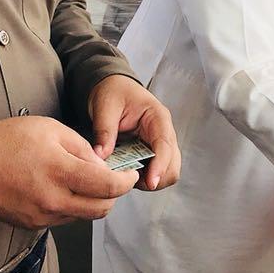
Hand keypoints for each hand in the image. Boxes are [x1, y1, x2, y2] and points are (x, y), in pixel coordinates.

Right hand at [0, 116, 137, 228]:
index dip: (125, 182)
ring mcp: (43, 216)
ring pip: (83, 216)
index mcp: (60, 172)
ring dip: (92, 202)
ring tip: (84, 182)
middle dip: (113, 196)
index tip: (130, 174)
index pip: (107, 187)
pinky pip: (63, 219)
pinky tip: (62, 189)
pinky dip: (71, 206)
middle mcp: (54, 200)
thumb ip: (82, 147)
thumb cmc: (9, 140)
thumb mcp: (50, 129)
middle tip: (113, 180)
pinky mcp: (33, 224)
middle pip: (101, 209)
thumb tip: (102, 165)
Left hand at [87, 74, 180, 191]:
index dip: (160, 166)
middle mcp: (164, 133)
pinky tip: (125, 173)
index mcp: (157, 117)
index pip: (165, 145)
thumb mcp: (105, 106)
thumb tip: (101, 156)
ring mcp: (161, 145)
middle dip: (154, 178)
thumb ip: (104, 131)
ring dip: (148, 180)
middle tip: (127, 180)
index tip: (150, 183)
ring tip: (124, 176)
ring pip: (166, 173)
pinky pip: (155, 173)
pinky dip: (142, 179)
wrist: (113, 89)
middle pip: (172, 166)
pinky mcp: (153, 154)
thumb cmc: (113, 92)